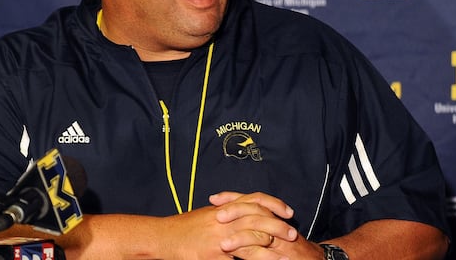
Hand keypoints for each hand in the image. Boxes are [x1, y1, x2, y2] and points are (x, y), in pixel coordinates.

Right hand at [155, 191, 297, 258]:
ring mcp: (219, 238)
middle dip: (278, 226)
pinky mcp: (213, 256)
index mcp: (224, 209)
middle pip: (257, 219)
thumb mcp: (207, 216)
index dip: (274, 204)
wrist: (163, 237)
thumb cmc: (184, 228)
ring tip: (284, 256)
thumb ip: (226, 214)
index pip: (254, 200)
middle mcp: (223, 220)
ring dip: (270, 249)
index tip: (288, 212)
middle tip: (292, 234)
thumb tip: (245, 214)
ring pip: (251, 240)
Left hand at [209, 191, 325, 259]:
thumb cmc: (288, 246)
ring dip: (240, 238)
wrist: (312, 259)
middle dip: (234, 212)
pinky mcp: (281, 255)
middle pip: (254, 210)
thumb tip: (227, 222)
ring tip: (224, 245)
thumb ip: (253, 225)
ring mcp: (279, 238)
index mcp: (269, 215)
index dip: (231, 198)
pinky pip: (265, 253)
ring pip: (259, 232)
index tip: (213, 198)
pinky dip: (252, 255)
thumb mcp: (270, 230)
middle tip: (217, 216)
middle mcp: (274, 222)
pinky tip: (239, 257)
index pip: (249, 200)